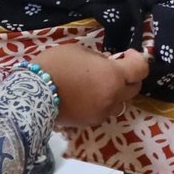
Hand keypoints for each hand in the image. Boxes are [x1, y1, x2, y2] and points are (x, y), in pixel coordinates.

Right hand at [31, 44, 149, 126]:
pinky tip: (87, 96)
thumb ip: (99, 58)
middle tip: (114, 69)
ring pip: (120, 103)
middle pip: (134, 88)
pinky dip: (102, 103)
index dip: (137, 59)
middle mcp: (113, 97)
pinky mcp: (90, 123)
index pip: (140, 69)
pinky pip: (104, 111)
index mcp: (113, 76)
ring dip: (116, 93)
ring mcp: (102, 112)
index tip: (126, 54)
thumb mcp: (79, 51)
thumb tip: (106, 64)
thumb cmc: (55, 66)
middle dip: (129, 77)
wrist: (32, 95)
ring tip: (99, 85)